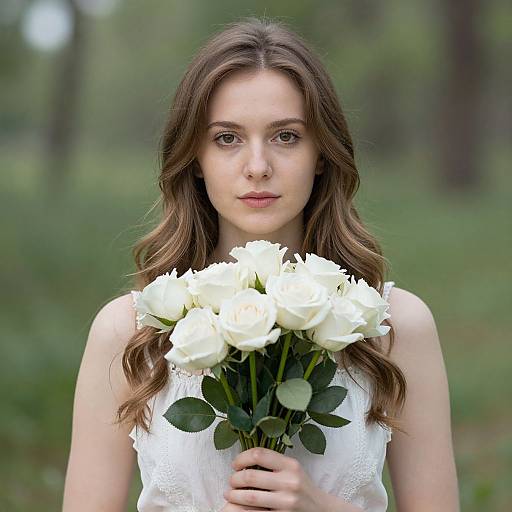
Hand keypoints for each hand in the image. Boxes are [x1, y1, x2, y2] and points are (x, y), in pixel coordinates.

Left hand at [222, 447, 349, 511]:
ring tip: (229, 494)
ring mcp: (287, 501)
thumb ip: (273, 462)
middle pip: (251, 476)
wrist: (321, 510)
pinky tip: (238, 507)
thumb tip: (245, 458)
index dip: (242, 458)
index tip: (235, 464)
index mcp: (290, 464)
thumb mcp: (292, 469)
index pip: (258, 454)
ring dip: (234, 495)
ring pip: (250, 496)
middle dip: (235, 479)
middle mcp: (289, 481)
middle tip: (231, 481)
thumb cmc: (301, 486)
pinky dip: (243, 509)